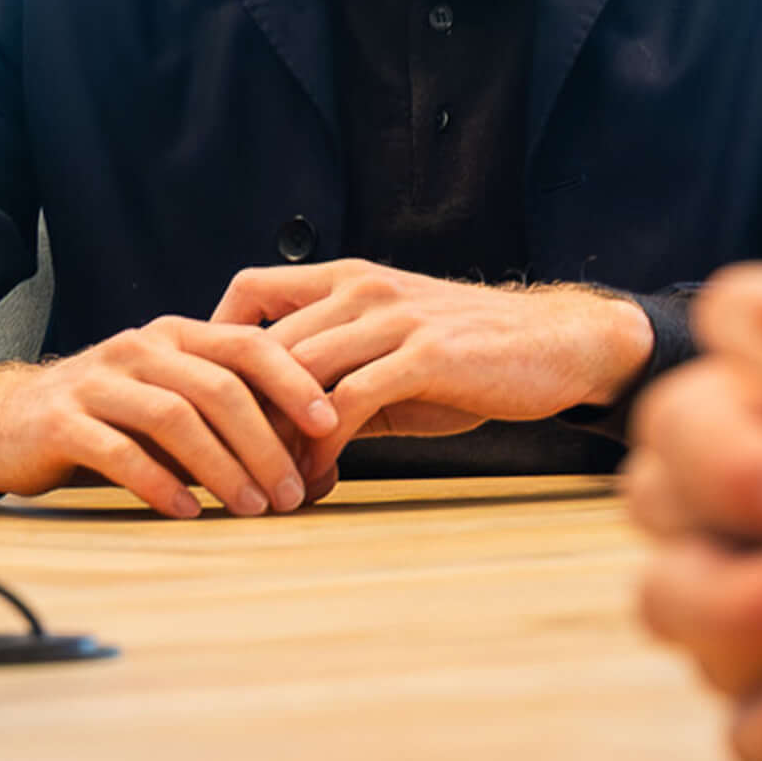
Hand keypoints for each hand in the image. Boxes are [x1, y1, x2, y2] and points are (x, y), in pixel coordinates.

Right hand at [0, 318, 340, 517]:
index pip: (248, 344)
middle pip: (217, 387)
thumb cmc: (109, 418)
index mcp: (175, 336)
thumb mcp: (172, 405)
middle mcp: (140, 349)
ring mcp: (99, 381)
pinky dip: (160, 483)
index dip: (294, 381)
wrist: (7, 420)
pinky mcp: (63, 421)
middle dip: (265, 442)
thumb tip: (317, 470)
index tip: (331, 424)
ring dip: (221, 467)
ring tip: (251, 508)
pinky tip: (188, 511)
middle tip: (293, 492)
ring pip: (175, 417)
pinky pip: (119, 451)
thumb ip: (232, 424)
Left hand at [217, 262, 653, 486]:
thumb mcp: (391, 345)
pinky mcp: (423, 356)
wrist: (555, 344)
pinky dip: (323, 445)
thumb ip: (335, 369)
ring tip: (266, 481)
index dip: (215, 337)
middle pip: (264, 344)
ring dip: (275, 435)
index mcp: (346, 279)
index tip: (206, 393)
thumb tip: (275, 427)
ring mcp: (392, 320)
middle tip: (226, 462)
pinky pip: (349, 401)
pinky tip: (319, 477)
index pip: (249, 289)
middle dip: (238, 408)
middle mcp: (360, 289)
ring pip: (300, 373)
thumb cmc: (468, 353)